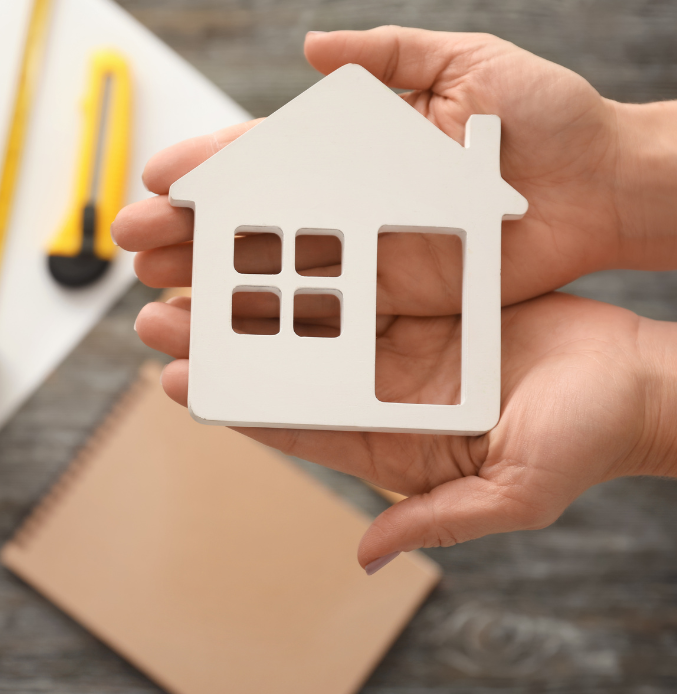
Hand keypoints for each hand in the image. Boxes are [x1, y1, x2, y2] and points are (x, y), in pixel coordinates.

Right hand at [113, 26, 676, 314]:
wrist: (601, 189)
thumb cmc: (544, 118)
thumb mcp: (467, 62)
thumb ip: (390, 53)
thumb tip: (312, 46)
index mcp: (355, 150)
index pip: (263, 158)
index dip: (208, 168)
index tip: (157, 177)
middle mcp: (348, 205)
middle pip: (251, 220)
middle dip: (187, 229)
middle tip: (131, 241)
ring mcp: (366, 255)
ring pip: (272, 270)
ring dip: (210, 279)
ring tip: (156, 288)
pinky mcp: (394, 300)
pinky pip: (322, 315)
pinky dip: (271, 323)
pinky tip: (225, 328)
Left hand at [137, 291, 676, 570]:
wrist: (639, 379)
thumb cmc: (587, 438)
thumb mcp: (514, 490)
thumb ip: (440, 520)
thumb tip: (369, 554)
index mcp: (388, 437)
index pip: (292, 418)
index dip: (233, 398)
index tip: (175, 375)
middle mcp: (380, 385)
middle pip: (282, 357)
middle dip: (217, 334)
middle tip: (155, 306)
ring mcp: (396, 336)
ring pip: (305, 308)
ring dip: (248, 286)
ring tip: (189, 261)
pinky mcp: (421, 293)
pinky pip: (353, 269)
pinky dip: (312, 253)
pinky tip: (271, 230)